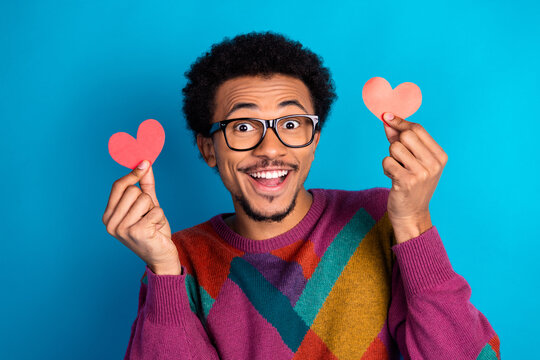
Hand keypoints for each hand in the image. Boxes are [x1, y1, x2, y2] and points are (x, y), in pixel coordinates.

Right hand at [102, 160, 180, 274]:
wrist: (161, 256)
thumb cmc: (153, 230)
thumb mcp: (148, 206)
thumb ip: (145, 185)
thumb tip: (145, 163)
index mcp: (108, 215)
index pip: (118, 186)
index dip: (132, 174)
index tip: (145, 163)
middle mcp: (111, 223)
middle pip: (133, 190)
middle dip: (147, 200)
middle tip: (148, 216)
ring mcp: (122, 229)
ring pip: (145, 199)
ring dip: (154, 210)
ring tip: (152, 224)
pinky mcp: (137, 232)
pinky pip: (156, 211)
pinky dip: (160, 218)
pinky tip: (156, 230)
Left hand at [381, 112, 447, 243]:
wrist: (411, 213)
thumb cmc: (411, 183)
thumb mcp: (412, 160)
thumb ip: (400, 139)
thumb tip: (387, 119)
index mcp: (440, 156)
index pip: (418, 129)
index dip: (400, 122)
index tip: (387, 116)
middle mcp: (434, 164)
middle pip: (406, 135)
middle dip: (395, 143)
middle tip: (398, 158)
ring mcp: (422, 173)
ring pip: (394, 148)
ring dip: (390, 157)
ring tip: (397, 170)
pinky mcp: (407, 181)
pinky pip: (387, 161)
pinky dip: (386, 168)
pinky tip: (393, 178)